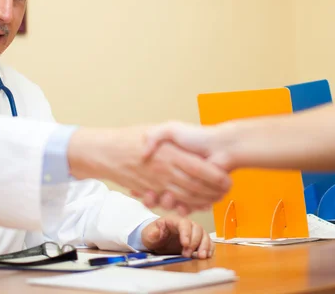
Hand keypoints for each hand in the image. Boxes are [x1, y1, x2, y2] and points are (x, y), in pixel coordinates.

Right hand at [67, 126, 230, 213]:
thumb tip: (182, 149)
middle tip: (226, 193)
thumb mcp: (155, 128)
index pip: (199, 167)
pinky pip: (169, 200)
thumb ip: (167, 134)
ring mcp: (159, 181)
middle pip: (195, 185)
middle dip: (212, 191)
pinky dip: (182, 206)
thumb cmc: (133, 137)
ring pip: (184, 196)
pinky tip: (191, 207)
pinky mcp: (151, 190)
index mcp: (171, 152)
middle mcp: (166, 169)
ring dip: (200, 201)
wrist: (107, 151)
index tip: (228, 180)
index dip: (215, 176)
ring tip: (213, 201)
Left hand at [141, 215, 213, 258]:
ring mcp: (193, 232)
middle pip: (196, 228)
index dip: (186, 233)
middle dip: (194, 242)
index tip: (185, 244)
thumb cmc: (153, 234)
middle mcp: (186, 224)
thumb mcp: (148, 234)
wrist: (156, 240)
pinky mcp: (197, 241)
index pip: (184, 223)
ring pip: (204, 235)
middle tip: (187, 254)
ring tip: (201, 256)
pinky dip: (209, 248)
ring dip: (204, 245)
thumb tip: (155, 232)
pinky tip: (206, 255)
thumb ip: (152, 233)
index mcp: (174, 220)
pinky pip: (207, 242)